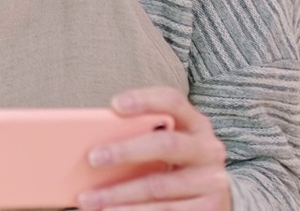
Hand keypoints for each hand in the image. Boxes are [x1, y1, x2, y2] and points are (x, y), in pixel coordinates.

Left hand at [76, 86, 231, 210]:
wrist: (212, 196)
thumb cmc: (172, 161)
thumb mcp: (163, 142)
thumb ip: (138, 135)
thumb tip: (88, 142)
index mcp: (194, 123)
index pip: (172, 101)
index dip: (145, 100)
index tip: (114, 105)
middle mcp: (207, 149)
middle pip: (166, 144)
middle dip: (126, 151)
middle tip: (92, 158)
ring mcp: (211, 180)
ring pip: (159, 186)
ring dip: (119, 194)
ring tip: (88, 199)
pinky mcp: (210, 208)